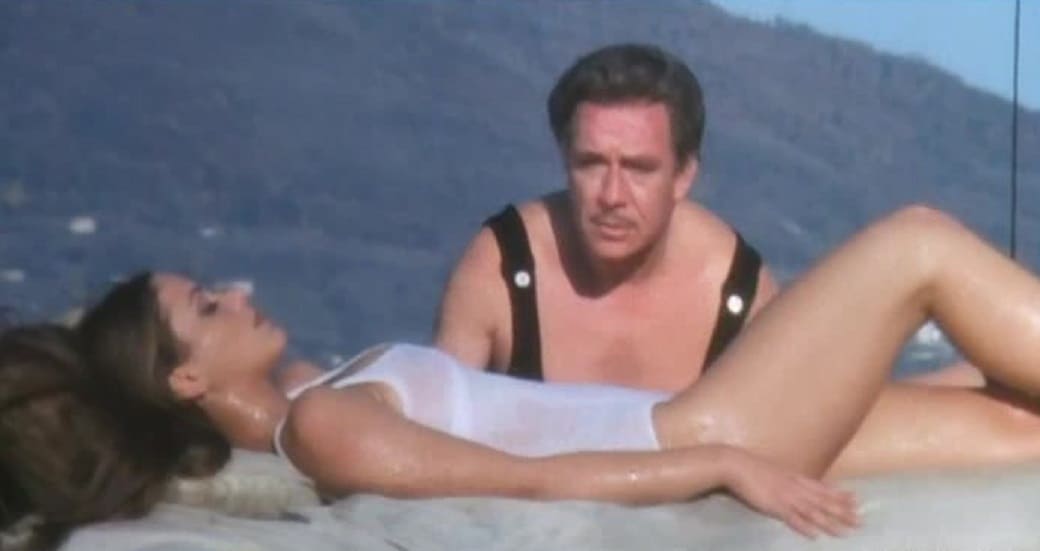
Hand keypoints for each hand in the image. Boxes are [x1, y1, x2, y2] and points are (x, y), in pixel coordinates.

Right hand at [722, 447, 858, 538]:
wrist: (735, 464)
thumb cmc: (752, 468)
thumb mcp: (775, 471)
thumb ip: (788, 479)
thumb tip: (797, 482)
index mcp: (795, 478)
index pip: (823, 489)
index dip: (840, 496)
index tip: (857, 502)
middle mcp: (795, 488)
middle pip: (823, 502)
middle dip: (843, 512)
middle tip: (860, 521)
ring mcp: (785, 497)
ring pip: (812, 512)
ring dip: (829, 523)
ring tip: (845, 533)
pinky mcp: (773, 506)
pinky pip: (791, 518)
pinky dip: (803, 527)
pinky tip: (814, 535)